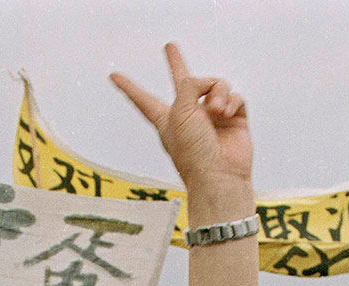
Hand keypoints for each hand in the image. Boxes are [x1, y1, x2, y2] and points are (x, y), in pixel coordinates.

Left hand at [110, 43, 251, 189]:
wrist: (220, 176)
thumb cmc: (194, 151)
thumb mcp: (179, 112)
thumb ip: (188, 85)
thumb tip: (209, 84)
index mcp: (167, 119)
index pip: (143, 100)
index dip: (129, 87)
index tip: (114, 76)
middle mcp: (190, 115)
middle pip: (183, 84)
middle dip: (177, 64)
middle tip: (170, 47)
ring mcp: (213, 117)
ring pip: (217, 85)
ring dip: (218, 91)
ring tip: (217, 109)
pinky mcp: (235, 120)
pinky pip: (235, 97)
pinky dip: (232, 101)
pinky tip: (227, 112)